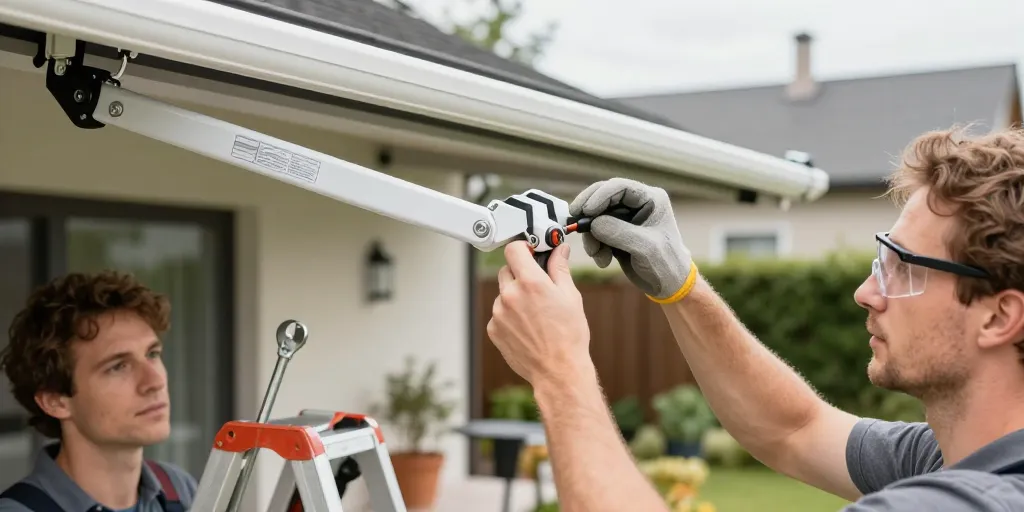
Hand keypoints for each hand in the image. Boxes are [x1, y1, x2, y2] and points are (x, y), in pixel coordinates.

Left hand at [486, 241, 591, 385]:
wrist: (558, 370)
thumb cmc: (568, 336)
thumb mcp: (570, 297)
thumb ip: (560, 268)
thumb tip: (559, 250)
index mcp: (530, 282)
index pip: (514, 249)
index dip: (523, 248)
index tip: (530, 253)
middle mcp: (510, 295)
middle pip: (507, 270)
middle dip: (520, 274)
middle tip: (537, 288)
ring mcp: (499, 313)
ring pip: (503, 293)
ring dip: (514, 297)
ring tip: (535, 315)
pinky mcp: (494, 329)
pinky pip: (498, 313)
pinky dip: (509, 316)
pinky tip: (527, 327)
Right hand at [569, 178, 694, 301]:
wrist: (669, 285)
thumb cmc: (666, 264)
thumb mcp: (644, 247)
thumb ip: (618, 232)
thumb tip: (593, 223)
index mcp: (651, 199)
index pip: (620, 187)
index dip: (600, 195)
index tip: (586, 210)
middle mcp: (637, 205)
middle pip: (603, 198)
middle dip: (588, 212)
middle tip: (575, 222)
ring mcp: (626, 219)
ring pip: (596, 217)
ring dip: (591, 236)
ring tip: (596, 254)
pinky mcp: (617, 233)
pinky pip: (596, 233)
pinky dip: (595, 246)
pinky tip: (603, 260)